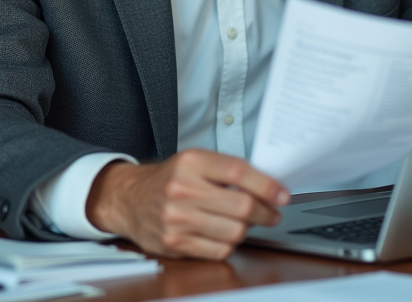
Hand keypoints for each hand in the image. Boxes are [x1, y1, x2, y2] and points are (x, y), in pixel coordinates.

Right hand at [86, 149, 289, 259]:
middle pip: (241, 206)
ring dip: (247, 229)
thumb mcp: (194, 161)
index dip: (266, 186)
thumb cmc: (168, 179)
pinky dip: (229, 244)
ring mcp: (177, 218)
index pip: (238, 172)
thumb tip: (268, 186)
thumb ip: (227, 170)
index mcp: (191, 162)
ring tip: (245, 222)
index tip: (282, 195)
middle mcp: (182, 188)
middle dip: (265, 212)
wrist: (129, 199)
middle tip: (272, 213)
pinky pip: (218, 250)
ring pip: (234, 231)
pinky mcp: (175, 242)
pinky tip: (224, 234)